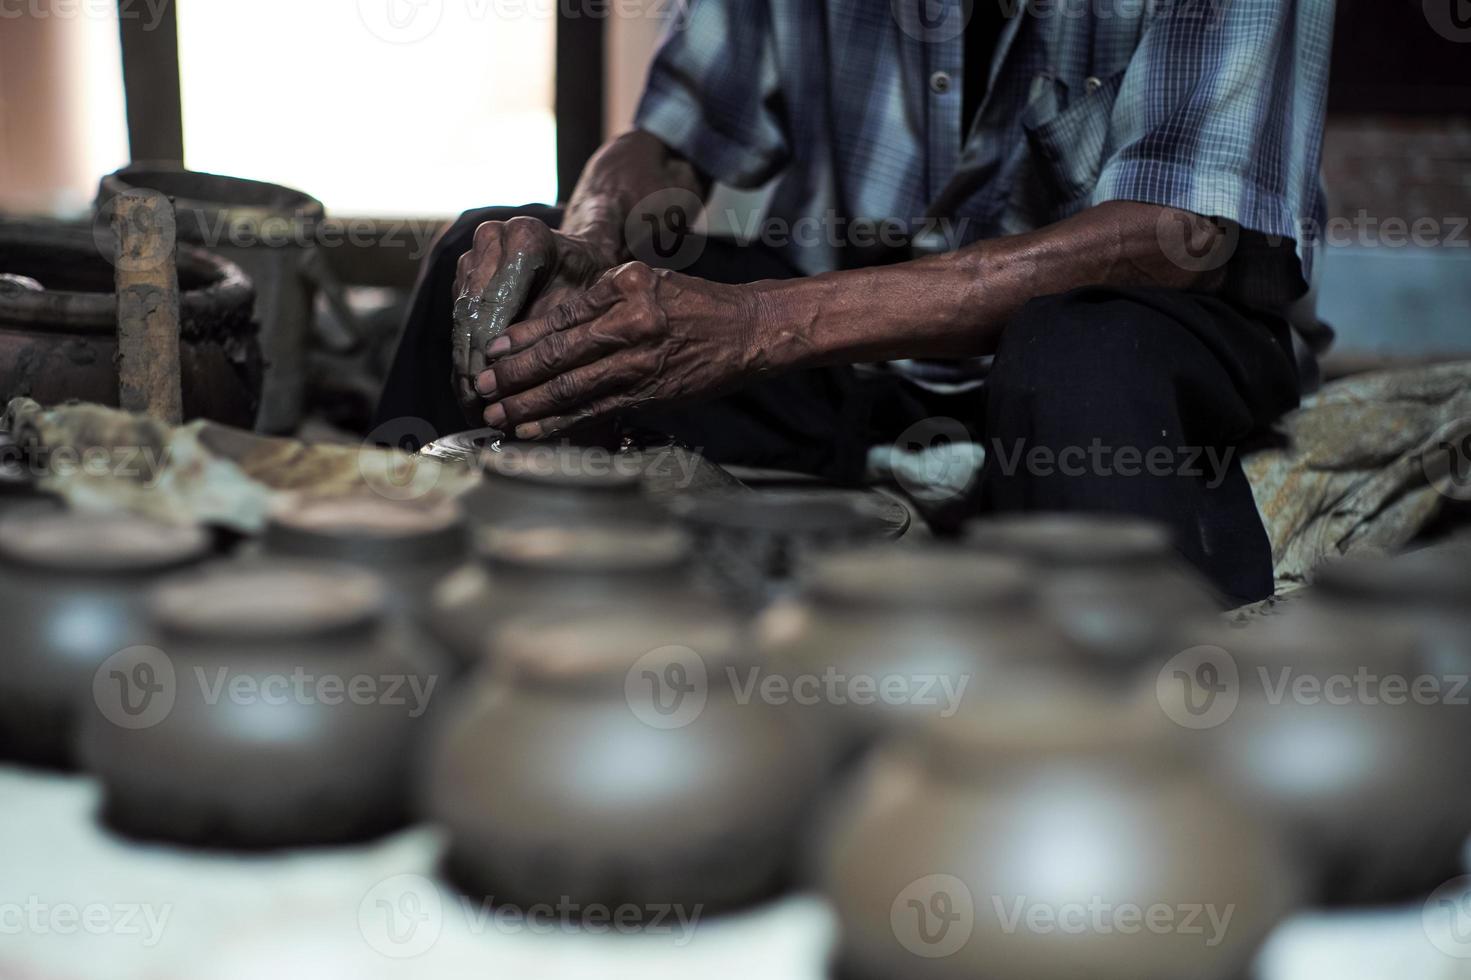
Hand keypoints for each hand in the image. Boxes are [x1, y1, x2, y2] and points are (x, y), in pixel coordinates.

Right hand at [452, 216, 616, 417]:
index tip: (490, 386)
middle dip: (472, 364)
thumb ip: (554, 334)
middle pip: (472, 312)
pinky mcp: (462, 277)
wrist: (578, 259)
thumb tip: (533, 381)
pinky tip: (470, 391)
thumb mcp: (585, 305)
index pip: (498, 302)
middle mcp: (491, 239)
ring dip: (463, 365)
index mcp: (525, 237)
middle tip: (478, 407)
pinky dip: (464, 356)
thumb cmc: (589, 282)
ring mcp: (473, 256)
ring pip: (460, 319)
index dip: (490, 349)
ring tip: (473, 407)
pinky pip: (458, 322)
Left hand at [473, 262, 774, 438]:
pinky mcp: (649, 394)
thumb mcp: (647, 281)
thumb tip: (547, 326)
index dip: (521, 337)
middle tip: (482, 387)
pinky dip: (560, 422)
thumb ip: (600, 299)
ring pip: (572, 388)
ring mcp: (641, 364)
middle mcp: (633, 325)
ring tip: (496, 415)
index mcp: (627, 289)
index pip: (562, 317)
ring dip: (528, 405)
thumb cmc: (693, 303)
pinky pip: (595, 411)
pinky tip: (532, 428)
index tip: (492, 349)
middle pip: (559, 355)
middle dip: (514, 376)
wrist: (747, 331)